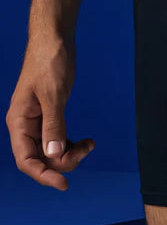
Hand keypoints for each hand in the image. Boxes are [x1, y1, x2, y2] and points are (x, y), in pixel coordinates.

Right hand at [5, 36, 94, 190]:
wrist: (55, 40)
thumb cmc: (50, 62)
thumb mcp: (53, 95)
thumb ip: (53, 125)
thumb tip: (53, 154)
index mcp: (18, 122)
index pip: (26, 160)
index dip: (44, 175)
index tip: (64, 184)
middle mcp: (25, 124)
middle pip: (40, 158)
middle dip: (63, 161)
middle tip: (87, 149)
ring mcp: (37, 120)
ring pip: (50, 150)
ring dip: (70, 153)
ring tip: (90, 144)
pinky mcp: (49, 114)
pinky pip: (57, 138)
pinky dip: (72, 143)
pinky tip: (86, 141)